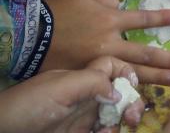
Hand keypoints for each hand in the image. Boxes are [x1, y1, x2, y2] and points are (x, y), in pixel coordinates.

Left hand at [0, 56, 143, 132]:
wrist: (5, 131)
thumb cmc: (30, 105)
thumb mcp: (61, 87)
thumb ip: (92, 81)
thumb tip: (120, 92)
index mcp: (84, 77)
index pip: (113, 67)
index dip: (126, 73)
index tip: (132, 87)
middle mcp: (87, 95)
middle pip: (121, 93)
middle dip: (132, 102)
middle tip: (133, 116)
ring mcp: (84, 117)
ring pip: (115, 115)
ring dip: (123, 121)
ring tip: (119, 128)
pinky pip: (105, 130)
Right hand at [41, 0, 169, 84]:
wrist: (28, 32)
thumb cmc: (58, 8)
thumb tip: (121, 6)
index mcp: (109, 19)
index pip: (143, 19)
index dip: (162, 19)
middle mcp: (109, 43)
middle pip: (146, 53)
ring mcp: (98, 62)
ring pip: (134, 72)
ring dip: (158, 77)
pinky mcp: (87, 75)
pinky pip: (112, 82)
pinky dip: (129, 87)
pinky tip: (144, 92)